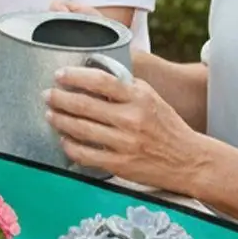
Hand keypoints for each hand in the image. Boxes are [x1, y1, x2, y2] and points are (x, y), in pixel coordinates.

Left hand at [44, 65, 201, 187]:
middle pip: (84, 105)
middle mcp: (131, 119)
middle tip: (48, 95)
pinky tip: (64, 139)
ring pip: (80, 129)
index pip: (100, 81)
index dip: (75, 76)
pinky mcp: (120, 164)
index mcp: (139, 98)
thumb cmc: (167, 127)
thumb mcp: (151, 98)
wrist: (190, 161)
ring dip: (59, 120)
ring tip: (50, 114)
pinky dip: (69, 146)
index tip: (59, 75)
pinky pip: (85, 154)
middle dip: (59, 98)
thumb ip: (125, 87)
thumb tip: (94, 74)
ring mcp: (124, 143)